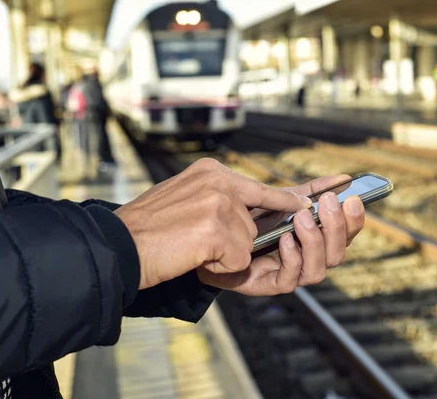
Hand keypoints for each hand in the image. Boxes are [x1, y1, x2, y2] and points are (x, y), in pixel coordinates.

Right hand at [115, 158, 312, 289]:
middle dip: (233, 240)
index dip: (289, 198)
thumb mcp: (186, 197)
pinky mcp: (217, 228)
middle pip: (252, 222)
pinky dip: (218, 266)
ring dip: (223, 254)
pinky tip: (193, 255)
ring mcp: (219, 203)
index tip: (319, 196)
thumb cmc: (148, 229)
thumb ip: (218, 198)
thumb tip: (250, 213)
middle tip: (197, 240)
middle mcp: (218, 181)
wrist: (116, 246)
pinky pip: (238, 259)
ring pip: (247, 242)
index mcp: (211, 171)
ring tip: (190, 246)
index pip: (261, 188)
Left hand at [197, 175, 365, 295]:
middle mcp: (305, 258)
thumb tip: (343, 178)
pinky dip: (292, 259)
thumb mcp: (276, 199)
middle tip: (328, 203)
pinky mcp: (268, 284)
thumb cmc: (241, 217)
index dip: (354, 220)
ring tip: (302, 218)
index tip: (353, 198)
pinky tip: (286, 240)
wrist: (202, 233)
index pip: (344, 234)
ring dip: (315, 241)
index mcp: (312, 238)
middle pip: (337, 253)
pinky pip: (291, 279)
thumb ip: (307, 191)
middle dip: (337, 228)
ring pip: (319, 269)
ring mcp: (288, 273)